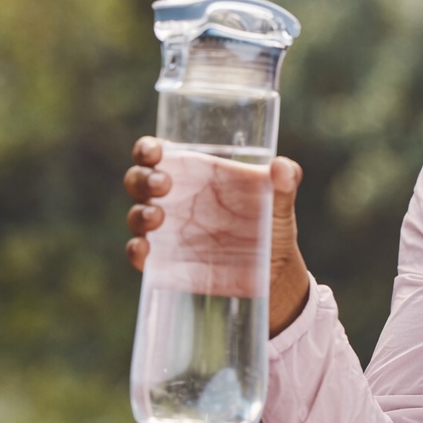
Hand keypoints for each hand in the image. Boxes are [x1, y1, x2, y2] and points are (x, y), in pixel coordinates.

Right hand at [124, 136, 311, 336]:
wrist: (274, 273)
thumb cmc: (272, 224)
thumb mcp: (280, 202)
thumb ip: (286, 182)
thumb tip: (282, 167)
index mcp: (195, 173)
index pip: (158, 153)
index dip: (147, 149)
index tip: (156, 151)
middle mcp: (174, 198)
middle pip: (139, 181)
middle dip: (143, 179)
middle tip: (164, 185)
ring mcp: (167, 231)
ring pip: (137, 215)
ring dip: (140, 214)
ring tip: (159, 218)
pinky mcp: (167, 261)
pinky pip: (140, 254)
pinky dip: (136, 251)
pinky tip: (145, 250)